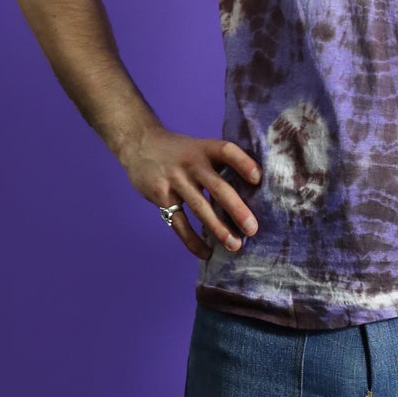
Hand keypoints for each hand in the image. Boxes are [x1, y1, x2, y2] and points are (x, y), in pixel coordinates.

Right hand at [120, 126, 261, 257]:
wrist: (139, 143)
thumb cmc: (180, 151)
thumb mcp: (199, 148)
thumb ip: (219, 165)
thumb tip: (252, 195)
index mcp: (205, 148)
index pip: (227, 151)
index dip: (243, 164)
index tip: (258, 179)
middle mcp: (191, 163)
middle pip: (217, 186)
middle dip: (236, 209)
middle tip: (252, 229)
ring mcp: (175, 180)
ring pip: (199, 208)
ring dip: (218, 229)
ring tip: (235, 245)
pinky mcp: (161, 195)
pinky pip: (179, 223)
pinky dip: (192, 241)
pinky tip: (206, 253)